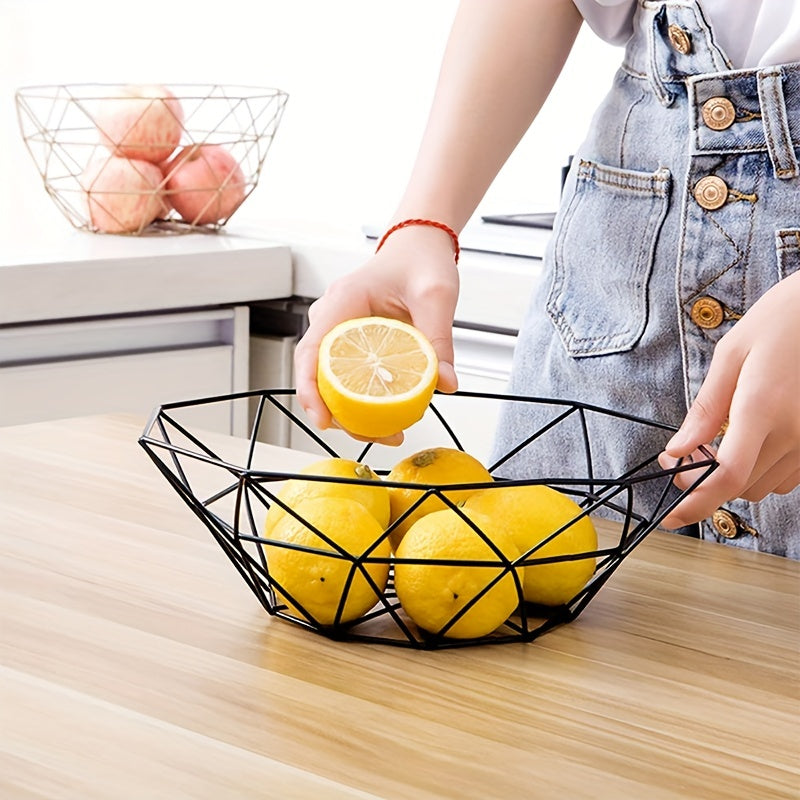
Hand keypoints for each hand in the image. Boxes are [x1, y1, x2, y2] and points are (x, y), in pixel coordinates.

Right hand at [294, 225, 459, 443]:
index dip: (310, 389)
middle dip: (340, 414)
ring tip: (392, 432)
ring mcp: (338, 331)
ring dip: (354, 412)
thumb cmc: (420, 261)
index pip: (311, 351)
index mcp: (343, 301)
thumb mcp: (436, 296)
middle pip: (319, 375)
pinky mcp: (351, 342)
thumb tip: (447, 383)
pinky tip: (390, 414)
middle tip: (382, 436)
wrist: (418, 248)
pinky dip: (364, 398)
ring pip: (331, 380)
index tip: (322, 419)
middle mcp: (333, 317)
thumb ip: (440, 339)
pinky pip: (347, 375)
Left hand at [659, 271, 799, 528]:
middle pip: (740, 488)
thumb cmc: (785, 319)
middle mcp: (794, 432)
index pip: (727, 476)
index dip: (695, 503)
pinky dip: (760, 471)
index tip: (670, 513)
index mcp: (763, 407)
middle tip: (683, 456)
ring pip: (764, 487)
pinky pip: (787, 476)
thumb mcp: (734, 353)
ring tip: (717, 444)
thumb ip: (706, 407)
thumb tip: (678, 448)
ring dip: (734, 478)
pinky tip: (750, 442)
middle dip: (705, 483)